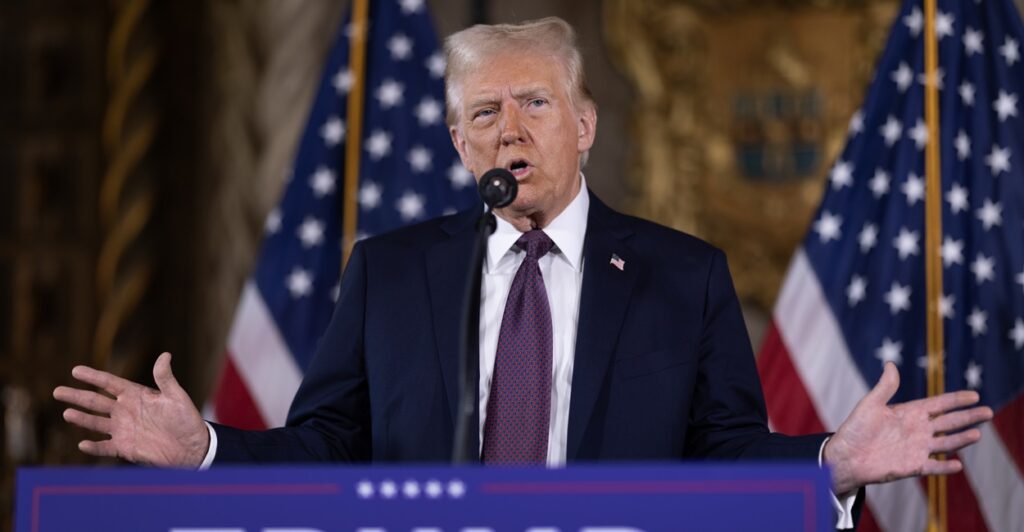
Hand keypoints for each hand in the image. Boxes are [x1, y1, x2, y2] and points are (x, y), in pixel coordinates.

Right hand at [53, 352, 208, 467]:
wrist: (192, 447)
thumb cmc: (186, 419)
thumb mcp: (176, 396)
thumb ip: (165, 378)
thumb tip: (165, 355)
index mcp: (136, 395)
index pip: (110, 383)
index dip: (93, 377)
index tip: (75, 370)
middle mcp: (125, 411)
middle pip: (96, 401)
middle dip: (77, 396)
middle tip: (57, 391)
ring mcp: (123, 430)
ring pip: (96, 423)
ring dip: (81, 419)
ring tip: (67, 413)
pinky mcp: (125, 448)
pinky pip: (104, 448)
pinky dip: (94, 447)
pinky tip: (82, 444)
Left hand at [823, 362, 992, 494]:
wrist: (845, 455)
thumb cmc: (855, 429)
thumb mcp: (870, 404)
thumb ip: (885, 387)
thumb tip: (890, 364)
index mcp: (910, 413)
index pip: (939, 405)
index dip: (956, 400)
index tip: (974, 395)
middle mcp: (918, 430)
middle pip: (949, 422)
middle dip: (968, 417)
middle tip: (988, 412)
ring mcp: (917, 448)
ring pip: (946, 443)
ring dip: (961, 440)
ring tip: (977, 434)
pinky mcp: (912, 466)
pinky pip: (933, 467)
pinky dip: (944, 467)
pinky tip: (957, 465)